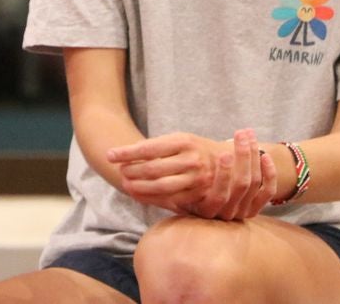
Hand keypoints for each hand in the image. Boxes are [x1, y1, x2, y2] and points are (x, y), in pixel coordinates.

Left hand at [107, 132, 223, 212]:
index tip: (110, 155)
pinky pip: (172, 200)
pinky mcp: (200, 194)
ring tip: (126, 186)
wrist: (229, 161)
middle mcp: (191, 159)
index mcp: (183, 141)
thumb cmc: (195, 149)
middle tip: (119, 173)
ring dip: (139, 188)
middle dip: (132, 171)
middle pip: (153, 169)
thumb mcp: (179, 139)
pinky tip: (139, 196)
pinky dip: (152, 199)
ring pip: (161, 186)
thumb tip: (123, 154)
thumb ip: (155, 147)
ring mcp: (197, 178)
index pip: (148, 148)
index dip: (126, 153)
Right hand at [180, 129, 277, 220]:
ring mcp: (241, 212)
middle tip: (240, 133)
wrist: (203, 199)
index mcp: (207, 210)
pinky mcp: (254, 209)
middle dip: (242, 156)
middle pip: (241, 184)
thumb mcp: (184, 183)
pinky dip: (270, 174)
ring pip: (254, 183)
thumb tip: (177, 150)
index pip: (219, 194)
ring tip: (248, 134)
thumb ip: (187, 172)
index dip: (224, 174)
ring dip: (253, 155)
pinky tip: (265, 156)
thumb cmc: (190, 183)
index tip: (224, 152)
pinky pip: (268, 192)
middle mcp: (225, 213)